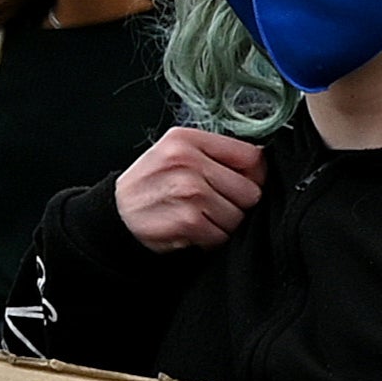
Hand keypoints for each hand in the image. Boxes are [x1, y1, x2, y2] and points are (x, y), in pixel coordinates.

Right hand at [113, 127, 266, 252]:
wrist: (116, 216)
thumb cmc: (155, 186)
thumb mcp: (177, 156)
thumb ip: (217, 155)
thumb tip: (265, 164)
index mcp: (186, 140)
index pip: (251, 157)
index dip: (253, 176)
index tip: (236, 184)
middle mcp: (186, 161)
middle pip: (250, 191)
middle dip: (237, 205)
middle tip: (210, 205)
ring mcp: (186, 191)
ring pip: (240, 216)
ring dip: (224, 225)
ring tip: (199, 217)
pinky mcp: (186, 221)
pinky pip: (223, 236)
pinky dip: (212, 240)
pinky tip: (191, 232)